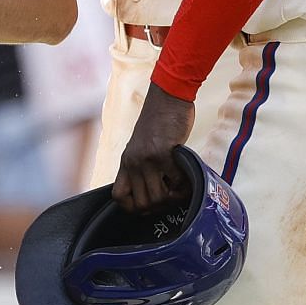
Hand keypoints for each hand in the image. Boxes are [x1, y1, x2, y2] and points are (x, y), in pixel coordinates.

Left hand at [113, 85, 194, 211]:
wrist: (168, 96)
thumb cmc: (161, 121)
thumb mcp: (143, 146)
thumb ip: (144, 166)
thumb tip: (156, 190)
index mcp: (126, 161)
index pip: (118, 197)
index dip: (133, 208)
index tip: (149, 205)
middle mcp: (133, 162)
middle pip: (141, 204)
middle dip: (159, 206)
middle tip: (171, 196)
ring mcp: (147, 159)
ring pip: (158, 198)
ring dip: (173, 198)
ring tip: (180, 188)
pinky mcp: (164, 153)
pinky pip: (176, 182)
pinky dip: (184, 185)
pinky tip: (187, 177)